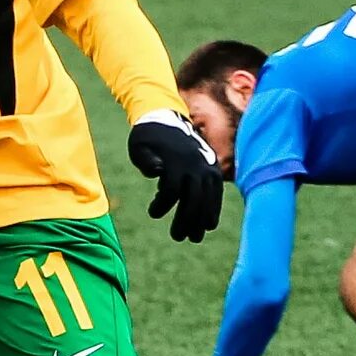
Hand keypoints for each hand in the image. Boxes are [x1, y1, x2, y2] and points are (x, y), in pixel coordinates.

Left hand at [128, 110, 223, 242]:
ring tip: (194, 237)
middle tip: (178, 237)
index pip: (172, 190)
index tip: (152, 213)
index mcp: (175, 161)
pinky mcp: (213, 169)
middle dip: (186, 221)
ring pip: (207, 199)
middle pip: (193, 199)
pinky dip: (213, 209)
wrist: (167, 117)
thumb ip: (146, 160)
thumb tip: (157, 171)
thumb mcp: (139, 146)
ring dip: (201, 220)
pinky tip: (208, 224)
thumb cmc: (148, 137)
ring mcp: (206, 167)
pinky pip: (216, 193)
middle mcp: (195, 165)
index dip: (162, 205)